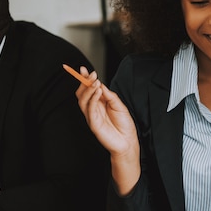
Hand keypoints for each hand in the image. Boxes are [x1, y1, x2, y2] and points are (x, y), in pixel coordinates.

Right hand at [74, 66, 140, 194]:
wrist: (128, 141)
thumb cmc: (124, 125)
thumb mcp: (120, 106)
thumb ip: (109, 95)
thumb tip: (100, 84)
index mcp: (99, 104)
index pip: (88, 89)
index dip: (84, 79)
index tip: (83, 69)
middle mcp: (94, 109)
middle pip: (82, 93)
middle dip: (83, 82)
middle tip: (89, 74)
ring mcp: (92, 116)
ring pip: (83, 100)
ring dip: (88, 89)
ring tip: (95, 82)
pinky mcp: (93, 124)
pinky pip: (89, 109)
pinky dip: (92, 99)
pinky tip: (97, 91)